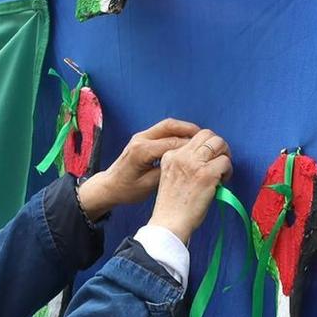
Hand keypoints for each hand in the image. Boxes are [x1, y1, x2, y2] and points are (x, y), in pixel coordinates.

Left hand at [77, 118, 201, 218]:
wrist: (110, 186)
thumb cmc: (128, 190)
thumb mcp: (148, 186)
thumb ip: (166, 171)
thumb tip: (186, 163)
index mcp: (142, 151)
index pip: (172, 143)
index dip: (190, 146)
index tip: (205, 151)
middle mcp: (141, 139)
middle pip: (170, 126)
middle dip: (190, 130)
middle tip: (206, 137)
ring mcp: (141, 136)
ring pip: (167, 125)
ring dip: (184, 128)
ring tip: (199, 137)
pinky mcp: (142, 138)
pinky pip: (163, 130)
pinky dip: (177, 132)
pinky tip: (187, 140)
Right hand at [147, 128, 232, 242]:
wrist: (170, 222)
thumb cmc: (172, 206)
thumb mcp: (171, 177)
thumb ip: (185, 164)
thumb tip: (209, 159)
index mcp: (170, 155)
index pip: (194, 138)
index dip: (206, 148)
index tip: (209, 160)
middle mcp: (182, 155)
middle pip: (207, 134)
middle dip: (218, 146)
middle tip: (221, 162)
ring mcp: (194, 163)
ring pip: (218, 143)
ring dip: (225, 155)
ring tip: (223, 171)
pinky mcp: (207, 174)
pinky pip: (225, 162)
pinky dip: (228, 171)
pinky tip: (222, 182)